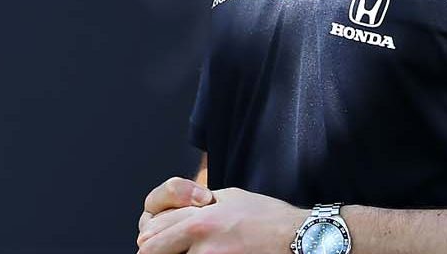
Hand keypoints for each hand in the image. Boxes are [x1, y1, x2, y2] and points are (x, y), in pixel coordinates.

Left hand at [137, 184, 301, 253]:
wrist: (296, 237)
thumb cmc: (266, 216)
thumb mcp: (229, 198)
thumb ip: (199, 207)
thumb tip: (178, 215)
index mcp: (200, 217)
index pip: (155, 228)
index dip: (150, 239)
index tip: (150, 244)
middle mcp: (201, 238)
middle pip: (152, 250)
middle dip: (154, 252)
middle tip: (156, 252)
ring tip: (185, 252)